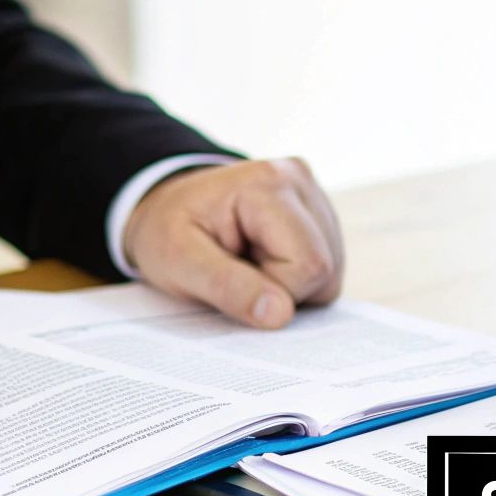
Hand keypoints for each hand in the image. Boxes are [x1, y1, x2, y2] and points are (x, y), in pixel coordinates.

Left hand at [123, 158, 344, 328]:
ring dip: (290, 285)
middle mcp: (299, 181)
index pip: (308, 265)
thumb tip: (280, 315)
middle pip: (326, 268)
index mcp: (268, 184)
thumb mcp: (178, 261)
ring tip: (248, 264)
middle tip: (239, 272)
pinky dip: (295, 277)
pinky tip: (263, 261)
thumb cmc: (167, 232)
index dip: (274, 291)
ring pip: (330, 271)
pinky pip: (326, 265)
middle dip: (283, 289)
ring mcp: (313, 194)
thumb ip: (227, 287)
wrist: (165, 205)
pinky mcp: (318, 211)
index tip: (232, 279)